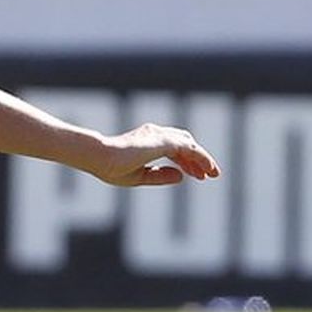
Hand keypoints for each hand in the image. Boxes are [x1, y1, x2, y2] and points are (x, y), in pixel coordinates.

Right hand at [88, 124, 222, 186]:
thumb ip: (160, 176)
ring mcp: (161, 136)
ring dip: (203, 159)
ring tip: (213, 174)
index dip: (185, 161)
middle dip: (197, 159)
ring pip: (190, 146)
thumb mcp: (139, 176)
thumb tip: (181, 176)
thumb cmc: (110, 167)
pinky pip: (190, 150)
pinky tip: (208, 169)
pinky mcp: (165, 141)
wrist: (98, 157)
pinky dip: (201, 158)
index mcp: (147, 141)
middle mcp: (156, 134)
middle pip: (185, 144)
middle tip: (207, 175)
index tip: (193, 175)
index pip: (174, 148)